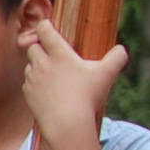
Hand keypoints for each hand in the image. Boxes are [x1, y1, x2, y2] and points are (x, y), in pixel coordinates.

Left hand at [17, 13, 128, 149]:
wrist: (66, 124)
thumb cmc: (87, 98)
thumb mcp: (107, 75)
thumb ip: (117, 58)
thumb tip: (121, 50)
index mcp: (59, 54)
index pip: (45, 31)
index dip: (44, 26)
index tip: (46, 25)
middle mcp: (42, 64)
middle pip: (33, 47)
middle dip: (40, 47)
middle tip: (51, 52)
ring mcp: (33, 79)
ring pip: (29, 65)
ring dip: (37, 65)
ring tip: (52, 73)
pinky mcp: (27, 94)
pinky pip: (27, 83)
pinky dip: (35, 83)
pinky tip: (46, 89)